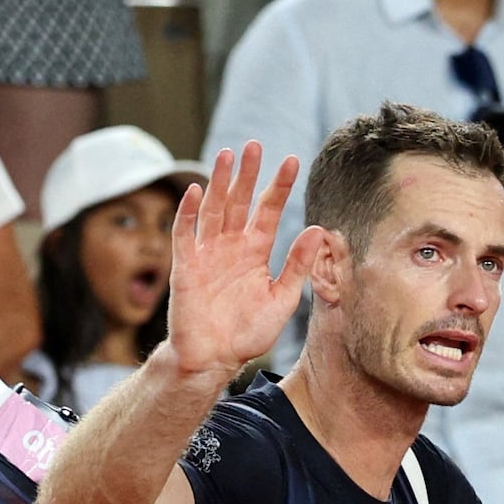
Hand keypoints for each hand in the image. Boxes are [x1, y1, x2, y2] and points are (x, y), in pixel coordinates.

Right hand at [167, 142, 323, 379]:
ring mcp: (207, 254)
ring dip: (220, 183)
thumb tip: (318, 230)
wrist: (214, 359)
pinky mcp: (186, 267)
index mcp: (255, 252)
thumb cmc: (248, 332)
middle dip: (247, 174)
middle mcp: (231, 247)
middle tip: (255, 145)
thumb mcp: (282, 299)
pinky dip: (189, 213)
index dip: (279, 187)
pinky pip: (185, 235)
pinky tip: (198, 191)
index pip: (269, 211)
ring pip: (214, 210)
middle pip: (239, 202)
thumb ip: (297, 265)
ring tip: (228, 155)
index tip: (293, 161)